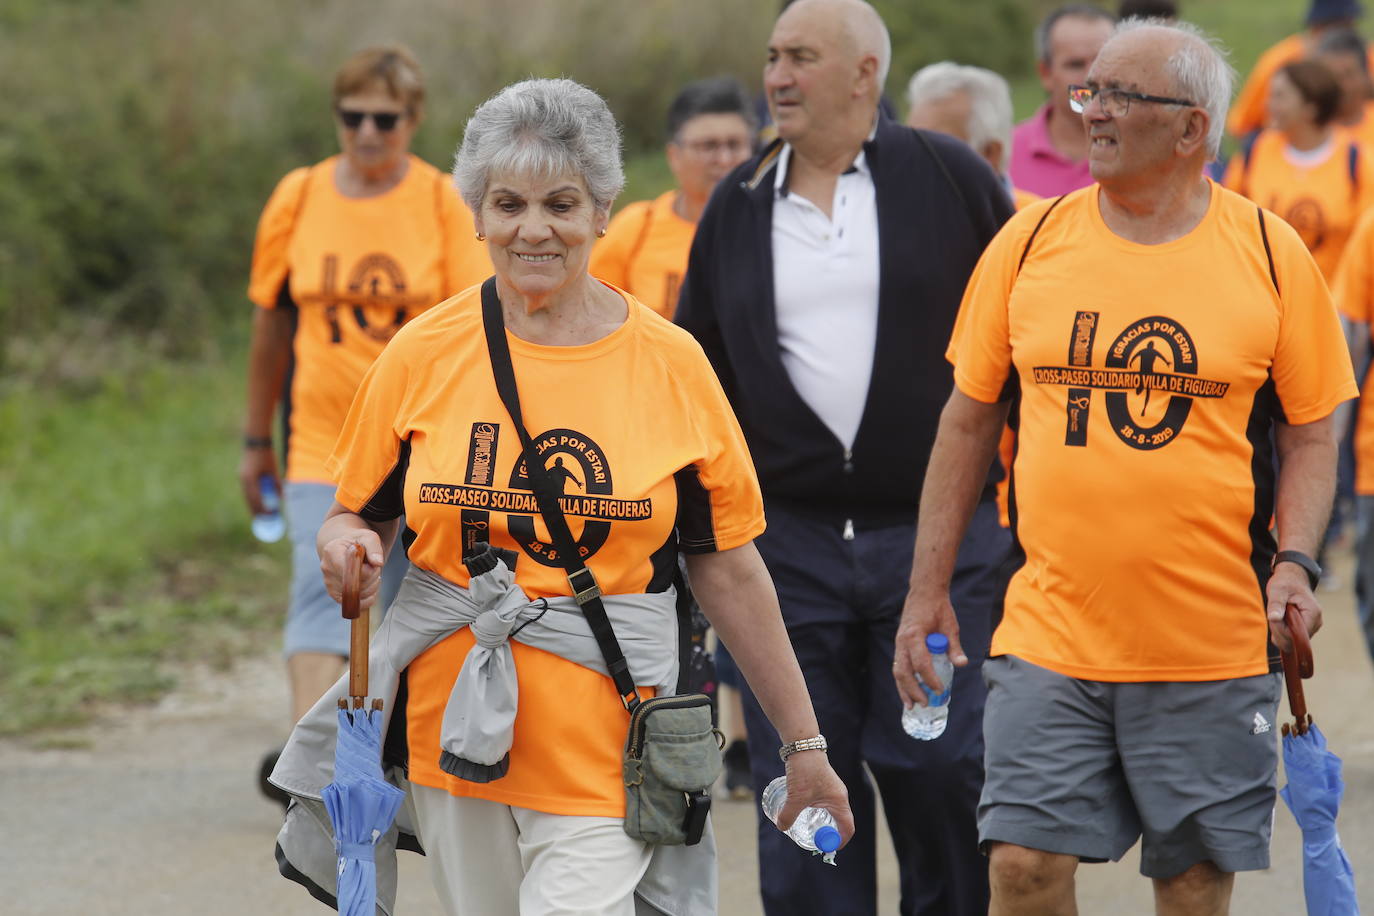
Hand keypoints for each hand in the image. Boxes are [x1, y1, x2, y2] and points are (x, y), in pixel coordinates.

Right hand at [238, 447, 278, 515]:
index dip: (262, 508)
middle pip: (250, 500)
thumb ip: (276, 484)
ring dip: (253, 506)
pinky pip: (247, 491)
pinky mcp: (243, 476)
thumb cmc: (267, 455)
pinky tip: (257, 504)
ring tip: (259, 515)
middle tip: (264, 520)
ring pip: (247, 496)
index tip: (270, 517)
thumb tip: (281, 498)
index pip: (256, 499)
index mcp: (250, 479)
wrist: (256, 441)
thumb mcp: (274, 470)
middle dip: (256, 511)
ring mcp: (242, 478)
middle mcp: (244, 480)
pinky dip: (252, 498)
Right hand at [319, 532, 384, 610]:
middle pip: (354, 584)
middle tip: (374, 567)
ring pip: (356, 595)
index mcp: (332, 551)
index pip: (349, 569)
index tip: (373, 565)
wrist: (346, 549)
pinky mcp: (335, 595)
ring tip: (371, 574)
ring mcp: (329, 583)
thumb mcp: (368, 537)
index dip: (366, 571)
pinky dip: (367, 599)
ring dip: (371, 587)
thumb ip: (374, 548)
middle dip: (372, 577)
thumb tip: (378, 563)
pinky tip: (371, 588)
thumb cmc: (358, 542)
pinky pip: (354, 604)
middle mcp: (327, 568)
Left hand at [777, 750, 852, 846]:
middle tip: (815, 840)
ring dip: (823, 821)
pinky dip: (818, 810)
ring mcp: (832, 788)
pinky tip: (803, 810)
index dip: (840, 840)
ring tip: (808, 827)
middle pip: (840, 820)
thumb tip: (782, 827)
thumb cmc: (804, 771)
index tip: (828, 848)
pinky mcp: (823, 782)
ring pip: (832, 810)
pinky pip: (825, 802)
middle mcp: (839, 796)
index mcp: (839, 802)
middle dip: (829, 832)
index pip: (847, 827)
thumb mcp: (795, 797)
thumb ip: (788, 815)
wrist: (803, 745)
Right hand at [893, 586, 964, 709]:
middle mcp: (902, 641)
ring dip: (904, 689)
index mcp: (914, 635)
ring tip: (911, 705)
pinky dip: (903, 681)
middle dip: (913, 690)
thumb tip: (962, 664)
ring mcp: (899, 643)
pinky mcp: (900, 645)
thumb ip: (954, 646)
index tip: (940, 689)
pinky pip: (899, 666)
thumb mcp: (950, 626)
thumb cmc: (938, 608)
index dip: (930, 678)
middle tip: (925, 703)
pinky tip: (909, 693)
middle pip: (903, 671)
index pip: (920, 663)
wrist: (924, 592)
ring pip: (897, 671)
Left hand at [1266, 562, 1322, 652]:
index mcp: (1313, 613)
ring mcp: (1312, 626)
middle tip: (1273, 614)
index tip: (1273, 618)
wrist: (1292, 578)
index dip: (1282, 630)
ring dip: (1279, 630)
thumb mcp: (1278, 590)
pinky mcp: (1305, 627)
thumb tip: (1273, 618)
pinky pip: (1292, 637)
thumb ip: (1276, 604)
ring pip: (1292, 640)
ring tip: (1277, 614)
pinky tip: (1278, 619)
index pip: (1297, 634)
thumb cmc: (1285, 582)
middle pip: (1295, 639)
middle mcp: (1316, 622)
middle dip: (1279, 631)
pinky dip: (1281, 630)